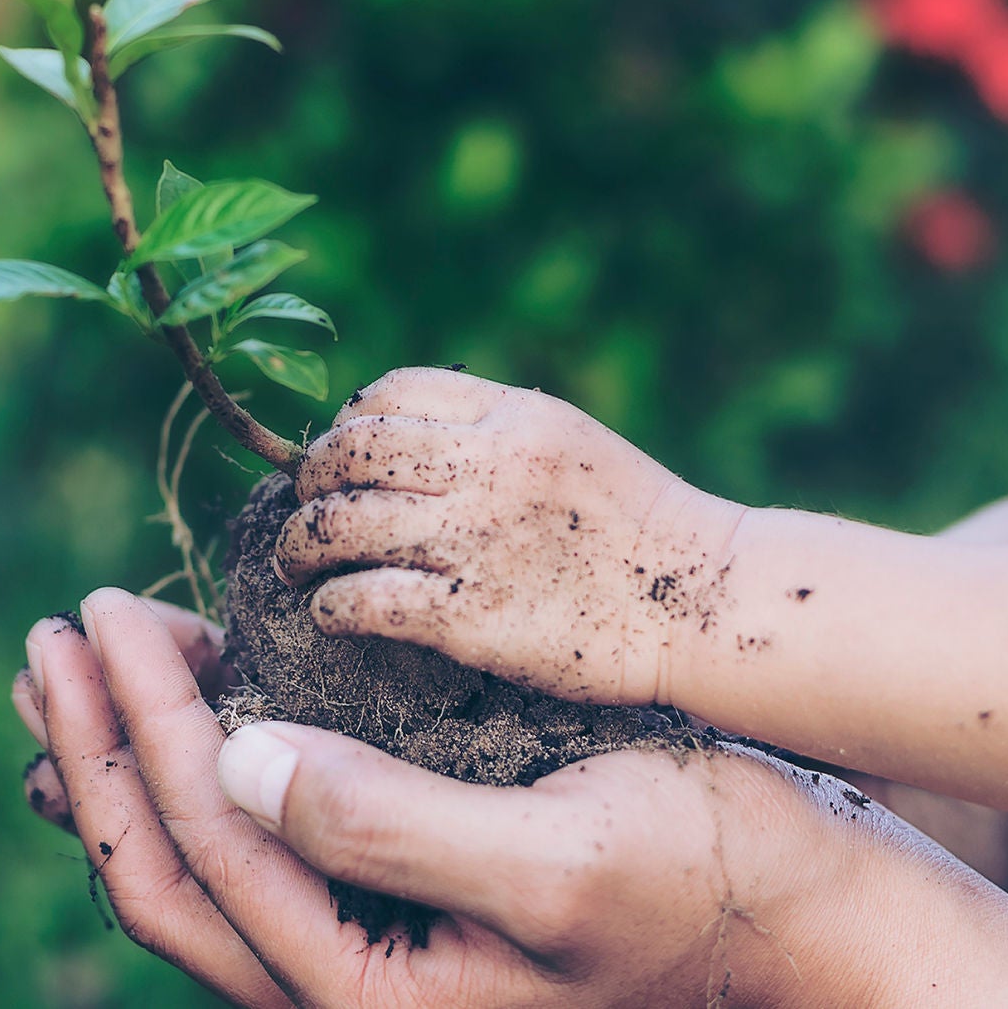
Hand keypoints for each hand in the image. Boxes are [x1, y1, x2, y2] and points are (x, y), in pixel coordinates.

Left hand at [16, 588, 868, 1007]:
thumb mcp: (559, 852)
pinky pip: (250, 854)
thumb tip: (235, 760)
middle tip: (54, 634)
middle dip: (96, 750)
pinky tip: (188, 703)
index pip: (203, 846)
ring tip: (83, 661)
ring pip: (195, 866)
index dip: (138, 723)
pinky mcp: (388, 913)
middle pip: (162, 873)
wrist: (802, 918)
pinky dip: (196, 772)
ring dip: (129, 761)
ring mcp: (360, 956)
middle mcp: (343, 994)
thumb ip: (389, 824)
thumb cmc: (703, 876)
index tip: (106, 607)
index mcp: (367, 993)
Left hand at [274, 367, 745, 706]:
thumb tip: (399, 438)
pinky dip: (330, 606)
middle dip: (310, 481)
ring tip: (297, 563)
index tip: (342, 458)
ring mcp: (475, 542)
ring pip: (338, 525)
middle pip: (349, 453)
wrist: (710, 603)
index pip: (389, 391)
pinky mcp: (470, 617)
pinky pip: (363, 600)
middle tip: (306, 510)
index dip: (347, 423)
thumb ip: (491, 432)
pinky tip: (330, 614)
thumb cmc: (638, 527)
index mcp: (513, 415)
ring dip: (300, 545)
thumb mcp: (567, 442)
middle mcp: (488, 467)